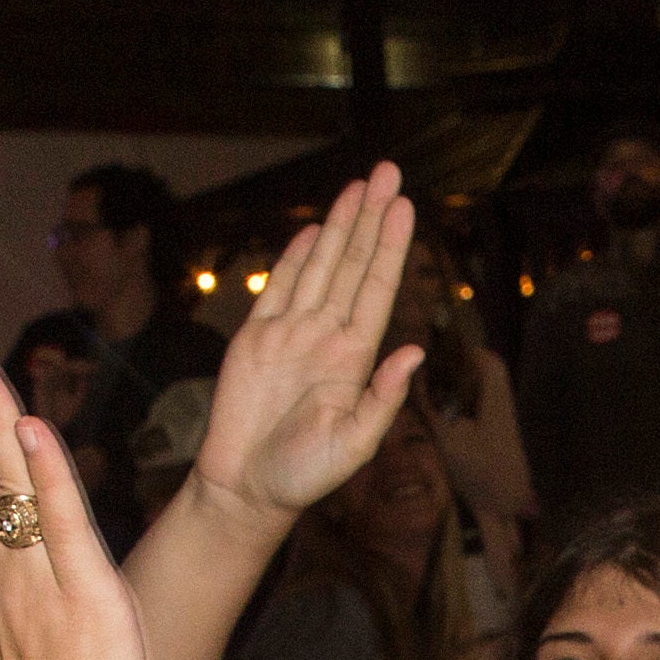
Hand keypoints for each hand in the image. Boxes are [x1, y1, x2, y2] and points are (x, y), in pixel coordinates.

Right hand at [186, 166, 431, 527]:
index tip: (404, 205)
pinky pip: (278, 288)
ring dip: (340, 226)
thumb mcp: (353, 444)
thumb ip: (383, 398)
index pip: (377, 289)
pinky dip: (294, 257)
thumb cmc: (303, 476)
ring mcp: (291, 334)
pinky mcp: (255, 339)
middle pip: (352, 265)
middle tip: (388, 171)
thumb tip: (413, 353)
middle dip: (370, 218)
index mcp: (354, 357)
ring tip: (358, 185)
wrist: (246, 488)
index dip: (390, 246)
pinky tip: (313, 230)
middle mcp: (327, 336)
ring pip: (320, 266)